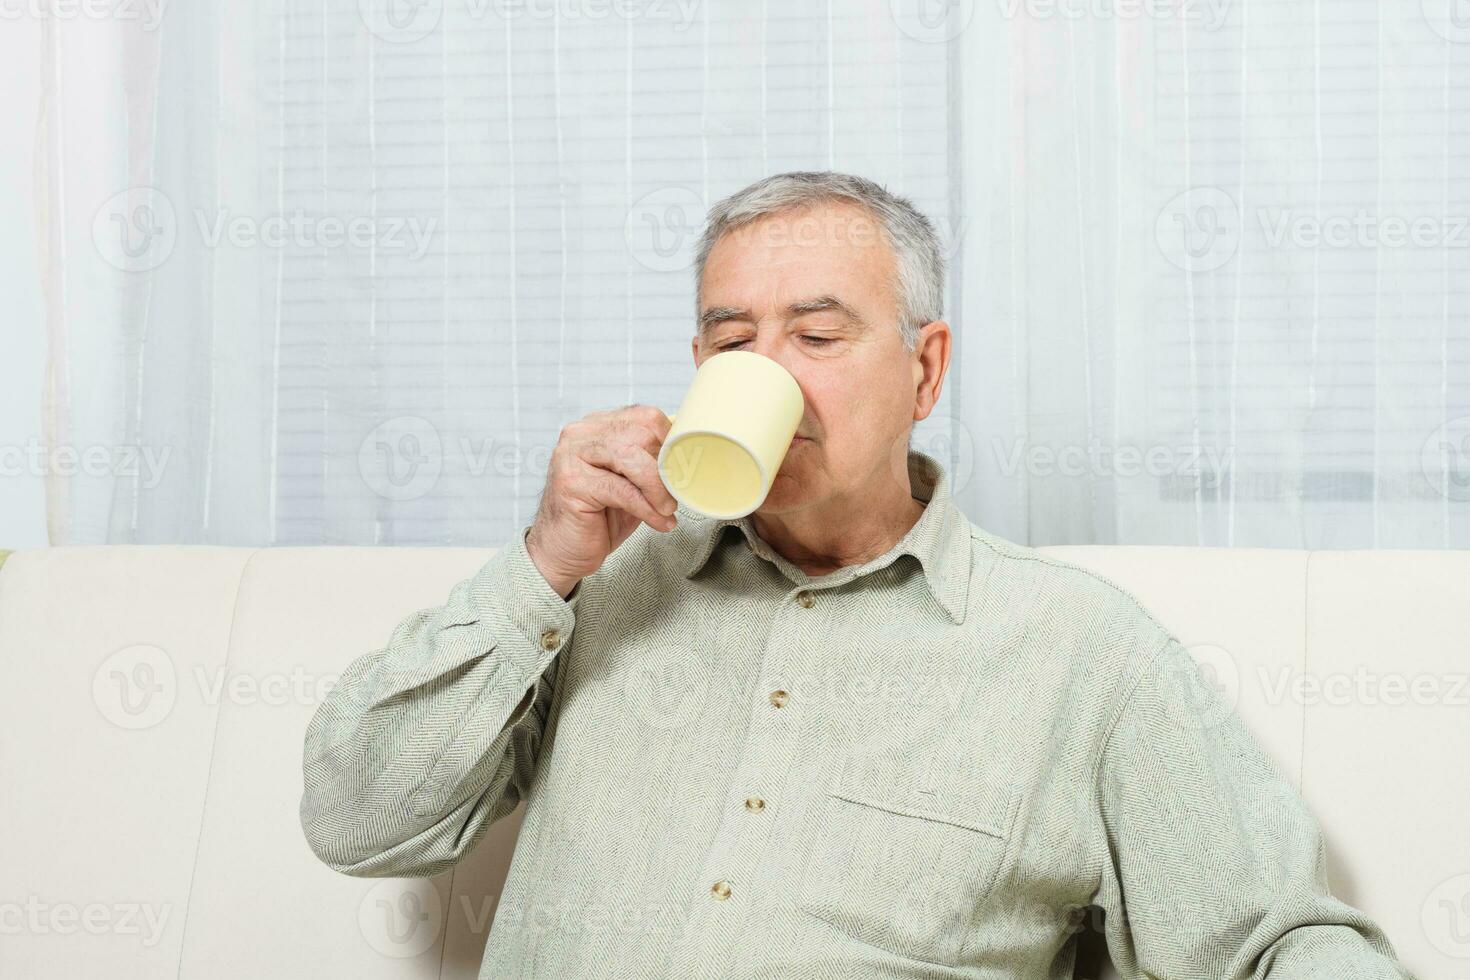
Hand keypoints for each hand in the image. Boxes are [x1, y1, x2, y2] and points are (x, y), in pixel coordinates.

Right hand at [525, 405, 679, 597]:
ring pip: (631, 458)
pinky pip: (622, 490)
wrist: (562, 551)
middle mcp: (580, 434)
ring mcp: (571, 456)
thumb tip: (688, 456)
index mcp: (597, 426)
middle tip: (677, 493)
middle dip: (666, 466)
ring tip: (668, 509)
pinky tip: (658, 522)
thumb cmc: (599, 517)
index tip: (684, 468)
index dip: (671, 442)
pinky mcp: (572, 483)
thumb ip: (650, 463)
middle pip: (640, 433)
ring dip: (658, 487)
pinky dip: (647, 509)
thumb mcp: (631, 484)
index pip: (645, 416)